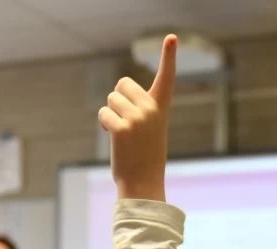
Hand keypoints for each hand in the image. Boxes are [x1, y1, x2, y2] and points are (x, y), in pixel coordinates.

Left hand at [99, 35, 176, 200]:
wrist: (143, 182)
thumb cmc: (144, 155)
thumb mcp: (149, 127)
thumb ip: (139, 107)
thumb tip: (116, 97)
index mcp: (161, 107)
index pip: (167, 78)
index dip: (169, 56)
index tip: (172, 37)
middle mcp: (151, 109)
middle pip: (122, 84)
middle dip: (118, 100)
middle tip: (127, 123)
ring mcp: (137, 118)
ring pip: (110, 99)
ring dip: (111, 114)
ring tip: (123, 134)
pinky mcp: (122, 128)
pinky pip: (104, 114)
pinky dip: (105, 126)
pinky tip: (115, 140)